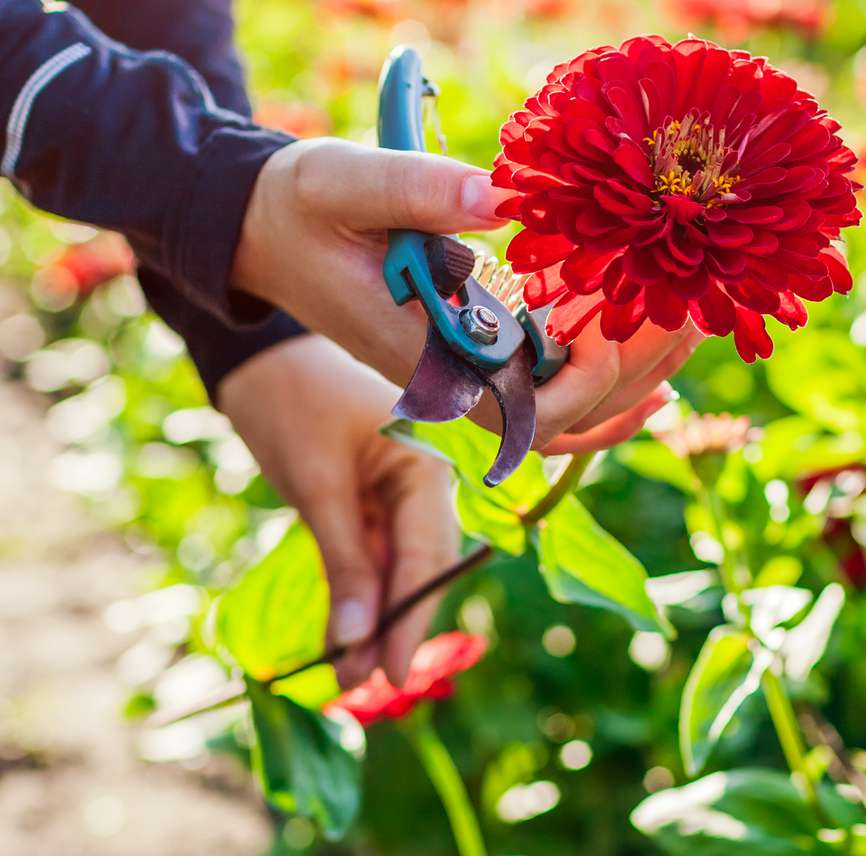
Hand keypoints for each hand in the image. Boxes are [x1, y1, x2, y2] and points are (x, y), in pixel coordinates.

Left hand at [219, 334, 679, 688]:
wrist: (259, 356)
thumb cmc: (292, 403)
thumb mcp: (316, 485)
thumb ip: (342, 563)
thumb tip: (355, 643)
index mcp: (430, 462)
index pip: (428, 553)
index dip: (413, 617)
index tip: (394, 672)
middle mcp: (426, 481)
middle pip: (420, 567)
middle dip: (394, 626)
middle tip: (369, 685)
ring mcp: (400, 492)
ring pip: (396, 569)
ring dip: (373, 618)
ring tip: (349, 675)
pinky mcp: (371, 502)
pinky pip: (372, 557)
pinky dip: (358, 595)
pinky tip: (345, 637)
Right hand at [232, 138, 699, 448]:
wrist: (265, 228)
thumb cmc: (303, 205)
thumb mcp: (349, 182)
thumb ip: (421, 188)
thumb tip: (503, 199)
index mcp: (422, 350)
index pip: (518, 408)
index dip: (586, 384)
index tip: (632, 326)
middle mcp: (450, 377)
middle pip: (560, 418)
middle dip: (633, 375)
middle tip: (697, 316)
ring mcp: (464, 372)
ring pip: (563, 416)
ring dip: (629, 382)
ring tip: (693, 329)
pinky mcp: (474, 354)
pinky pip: (547, 398)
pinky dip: (603, 394)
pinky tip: (655, 374)